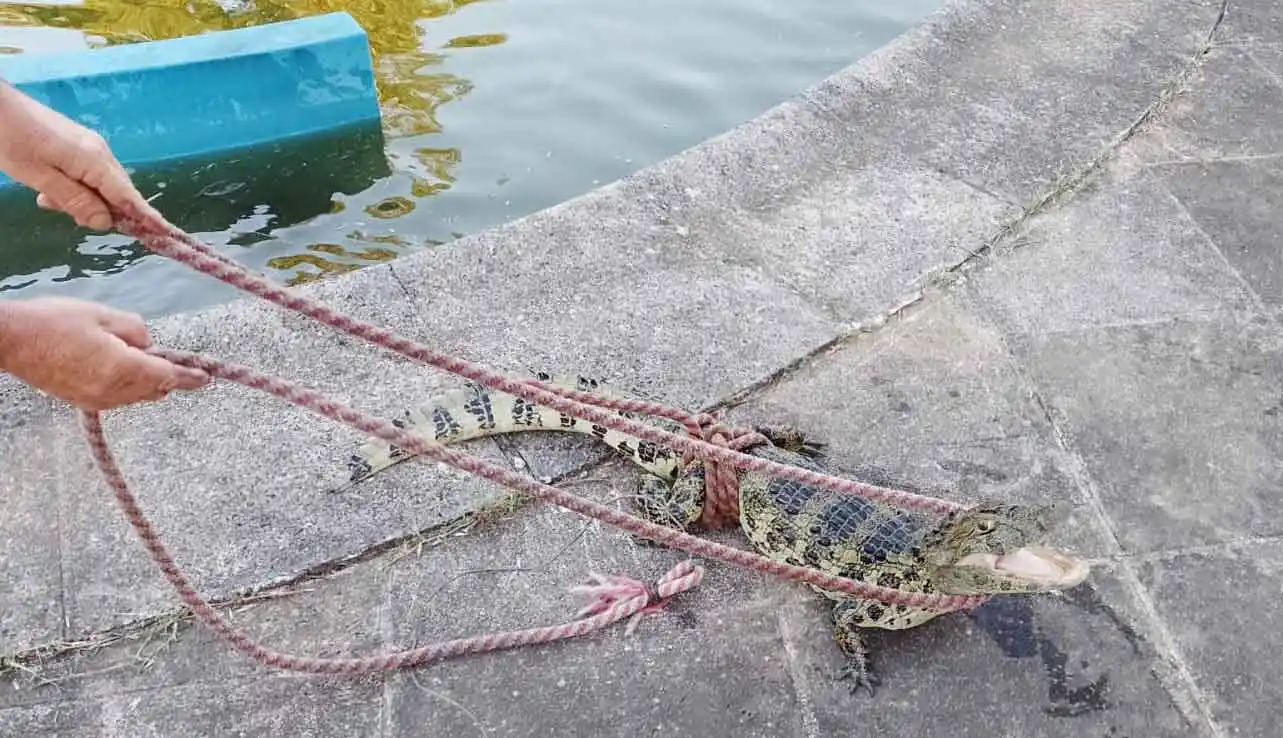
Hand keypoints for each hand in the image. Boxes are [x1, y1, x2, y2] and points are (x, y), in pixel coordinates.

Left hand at [0, 81, 163, 230]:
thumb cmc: (10, 139)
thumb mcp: (39, 176)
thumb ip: (74, 200)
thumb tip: (106, 222)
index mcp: (94, 160)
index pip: (128, 197)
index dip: (147, 217)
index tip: (165, 233)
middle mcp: (99, 153)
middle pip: (117, 193)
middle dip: (102, 211)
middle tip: (69, 216)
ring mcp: (90, 146)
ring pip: (100, 185)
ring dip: (82, 200)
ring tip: (47, 199)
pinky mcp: (78, 145)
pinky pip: (88, 175)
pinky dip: (75, 188)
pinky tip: (48, 190)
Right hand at [0, 297, 209, 410]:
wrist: (13, 341)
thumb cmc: (56, 321)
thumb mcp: (104, 315)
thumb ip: (136, 330)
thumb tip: (149, 345)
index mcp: (123, 368)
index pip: (168, 376)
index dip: (190, 376)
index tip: (207, 377)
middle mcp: (113, 390)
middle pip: (155, 389)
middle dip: (167, 376)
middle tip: (170, 358)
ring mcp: (96, 399)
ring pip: (137, 395)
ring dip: (146, 381)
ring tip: (134, 355)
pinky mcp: (81, 401)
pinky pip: (117, 397)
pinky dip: (126, 385)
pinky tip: (116, 366)